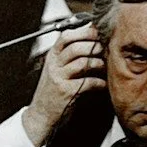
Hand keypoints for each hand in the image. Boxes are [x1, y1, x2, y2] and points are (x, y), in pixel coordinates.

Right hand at [24, 24, 104, 146]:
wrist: (40, 114)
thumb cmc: (52, 90)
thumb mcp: (55, 69)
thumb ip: (68, 55)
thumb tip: (90, 40)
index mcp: (52, 56)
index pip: (66, 36)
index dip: (84, 32)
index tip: (97, 33)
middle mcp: (54, 65)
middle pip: (76, 47)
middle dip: (94, 46)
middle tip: (105, 49)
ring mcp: (59, 78)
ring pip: (83, 63)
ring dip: (98, 63)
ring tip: (105, 67)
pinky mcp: (66, 92)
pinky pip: (87, 82)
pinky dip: (99, 82)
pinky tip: (103, 84)